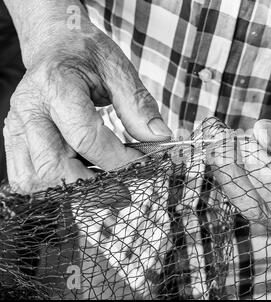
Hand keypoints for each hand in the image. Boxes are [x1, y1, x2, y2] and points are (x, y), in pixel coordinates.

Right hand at [4, 22, 171, 193]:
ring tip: (103, 183)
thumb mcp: (119, 69)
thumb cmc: (87, 53)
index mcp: (55, 86)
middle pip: (54, 166)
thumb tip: (161, 138)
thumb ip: (139, 105)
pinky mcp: (15, 139)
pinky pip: (26, 177)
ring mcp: (16, 126)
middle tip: (125, 192)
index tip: (144, 164)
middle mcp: (29, 109)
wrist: (55, 44)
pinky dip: (55, 186)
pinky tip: (81, 176)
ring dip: (72, 190)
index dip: (119, 159)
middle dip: (94, 187)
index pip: (85, 137)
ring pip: (34, 179)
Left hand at [206, 119, 270, 242]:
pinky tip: (225, 147)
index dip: (262, 176)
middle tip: (217, 141)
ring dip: (229, 169)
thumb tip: (261, 132)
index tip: (244, 145)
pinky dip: (234, 168)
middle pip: (258, 206)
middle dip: (233, 172)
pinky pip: (248, 190)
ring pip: (248, 198)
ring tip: (216, 139)